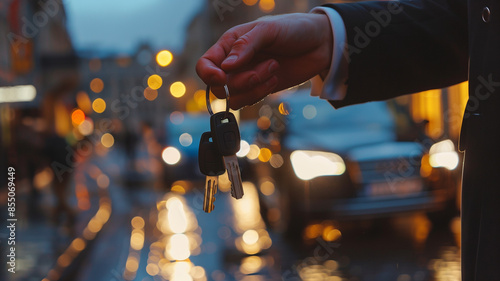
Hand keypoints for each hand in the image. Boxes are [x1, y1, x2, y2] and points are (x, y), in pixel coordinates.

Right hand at [196, 13, 332, 108]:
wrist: (320, 44)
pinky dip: (261, 92)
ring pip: (234, 97)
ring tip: (274, 68)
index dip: (209, 74)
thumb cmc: (293, 29)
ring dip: (255, 87)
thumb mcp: (269, 30)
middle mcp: (234, 63)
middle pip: (220, 86)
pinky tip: (275, 78)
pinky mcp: (260, 89)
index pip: (205, 64)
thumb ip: (245, 45)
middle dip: (242, 81)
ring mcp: (247, 78)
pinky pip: (249, 100)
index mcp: (230, 44)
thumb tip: (226, 66)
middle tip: (265, 67)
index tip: (223, 77)